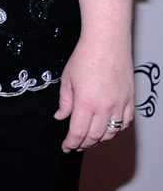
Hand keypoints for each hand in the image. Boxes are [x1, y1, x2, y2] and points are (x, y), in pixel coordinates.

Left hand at [55, 32, 133, 151]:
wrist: (107, 43)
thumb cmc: (84, 58)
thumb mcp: (67, 80)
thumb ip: (65, 102)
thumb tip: (61, 116)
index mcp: (85, 104)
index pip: (78, 132)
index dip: (71, 143)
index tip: (66, 147)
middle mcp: (104, 108)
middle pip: (95, 136)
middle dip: (83, 144)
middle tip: (75, 145)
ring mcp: (120, 105)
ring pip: (111, 132)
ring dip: (100, 139)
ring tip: (90, 139)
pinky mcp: (130, 100)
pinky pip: (125, 122)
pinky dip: (116, 129)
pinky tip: (108, 128)